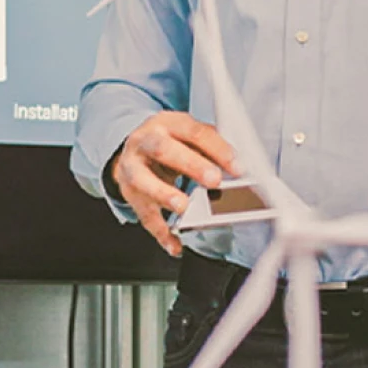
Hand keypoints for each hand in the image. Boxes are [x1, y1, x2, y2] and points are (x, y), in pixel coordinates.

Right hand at [108, 110, 238, 255]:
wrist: (133, 149)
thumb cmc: (170, 142)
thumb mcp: (188, 134)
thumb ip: (211, 146)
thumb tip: (238, 164)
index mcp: (166, 124)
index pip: (193, 131)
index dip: (217, 148)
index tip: (237, 166)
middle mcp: (145, 142)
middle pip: (164, 150)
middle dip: (190, 165)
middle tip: (214, 180)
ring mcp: (133, 168)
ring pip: (144, 181)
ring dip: (165, 195)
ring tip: (184, 207)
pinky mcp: (129, 193)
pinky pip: (144, 215)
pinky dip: (161, 232)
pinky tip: (175, 244)